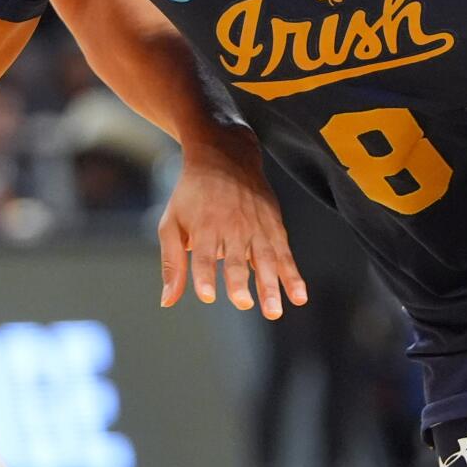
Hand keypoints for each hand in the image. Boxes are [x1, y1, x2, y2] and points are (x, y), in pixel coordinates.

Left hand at [158, 127, 308, 319]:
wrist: (225, 156)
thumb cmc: (192, 194)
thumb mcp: (172, 223)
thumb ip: (171, 263)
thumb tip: (167, 301)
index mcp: (204, 226)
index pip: (202, 255)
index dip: (204, 275)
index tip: (208, 295)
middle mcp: (231, 226)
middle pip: (236, 259)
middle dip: (240, 282)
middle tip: (244, 303)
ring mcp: (256, 226)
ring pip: (265, 259)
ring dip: (271, 286)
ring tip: (273, 311)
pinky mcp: (274, 226)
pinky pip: (285, 254)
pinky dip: (293, 274)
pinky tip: (299, 295)